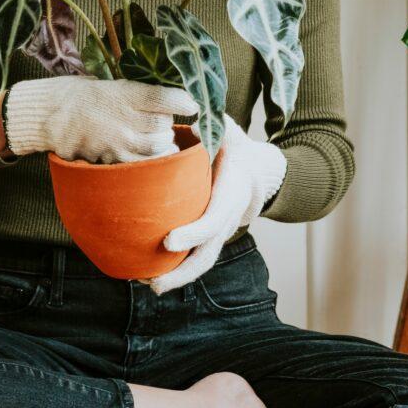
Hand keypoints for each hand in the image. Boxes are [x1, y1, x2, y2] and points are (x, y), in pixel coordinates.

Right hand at [4, 75, 197, 163]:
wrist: (50, 116)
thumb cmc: (83, 95)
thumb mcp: (111, 82)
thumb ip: (139, 92)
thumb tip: (174, 97)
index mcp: (122, 93)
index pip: (162, 98)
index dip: (183, 101)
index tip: (193, 104)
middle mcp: (122, 118)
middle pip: (163, 124)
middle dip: (167, 122)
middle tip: (161, 119)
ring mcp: (118, 142)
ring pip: (158, 145)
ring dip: (163, 140)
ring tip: (155, 135)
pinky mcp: (113, 159)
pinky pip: (144, 163)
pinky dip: (154, 158)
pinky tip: (153, 153)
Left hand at [145, 114, 287, 293]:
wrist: (257, 170)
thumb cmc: (236, 149)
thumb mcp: (230, 133)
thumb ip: (216, 127)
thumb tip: (193, 122)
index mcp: (231, 194)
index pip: (213, 219)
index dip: (193, 233)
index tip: (168, 240)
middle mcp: (228, 219)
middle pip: (208, 253)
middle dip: (182, 271)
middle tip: (155, 281)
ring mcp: (220, 232)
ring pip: (202, 262)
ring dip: (177, 278)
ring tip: (149, 285)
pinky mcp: (210, 237)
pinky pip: (196, 259)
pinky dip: (176, 272)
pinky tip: (150, 277)